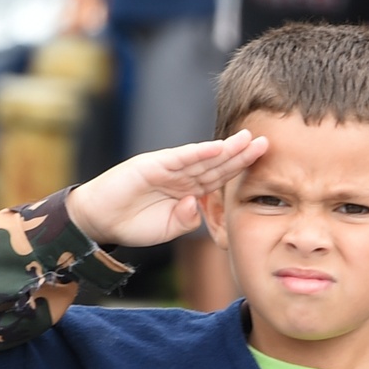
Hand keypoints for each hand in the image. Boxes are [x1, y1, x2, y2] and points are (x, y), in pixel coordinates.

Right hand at [65, 130, 267, 249]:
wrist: (101, 220)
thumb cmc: (134, 224)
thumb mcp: (169, 229)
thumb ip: (187, 219)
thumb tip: (197, 205)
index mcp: (188, 189)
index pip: (219, 178)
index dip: (240, 170)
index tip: (262, 164)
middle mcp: (181, 175)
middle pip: (217, 164)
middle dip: (241, 154)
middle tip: (266, 143)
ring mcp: (168, 168)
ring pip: (202, 158)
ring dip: (225, 149)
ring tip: (248, 139)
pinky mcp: (152, 165)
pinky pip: (180, 159)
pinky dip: (198, 153)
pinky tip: (217, 148)